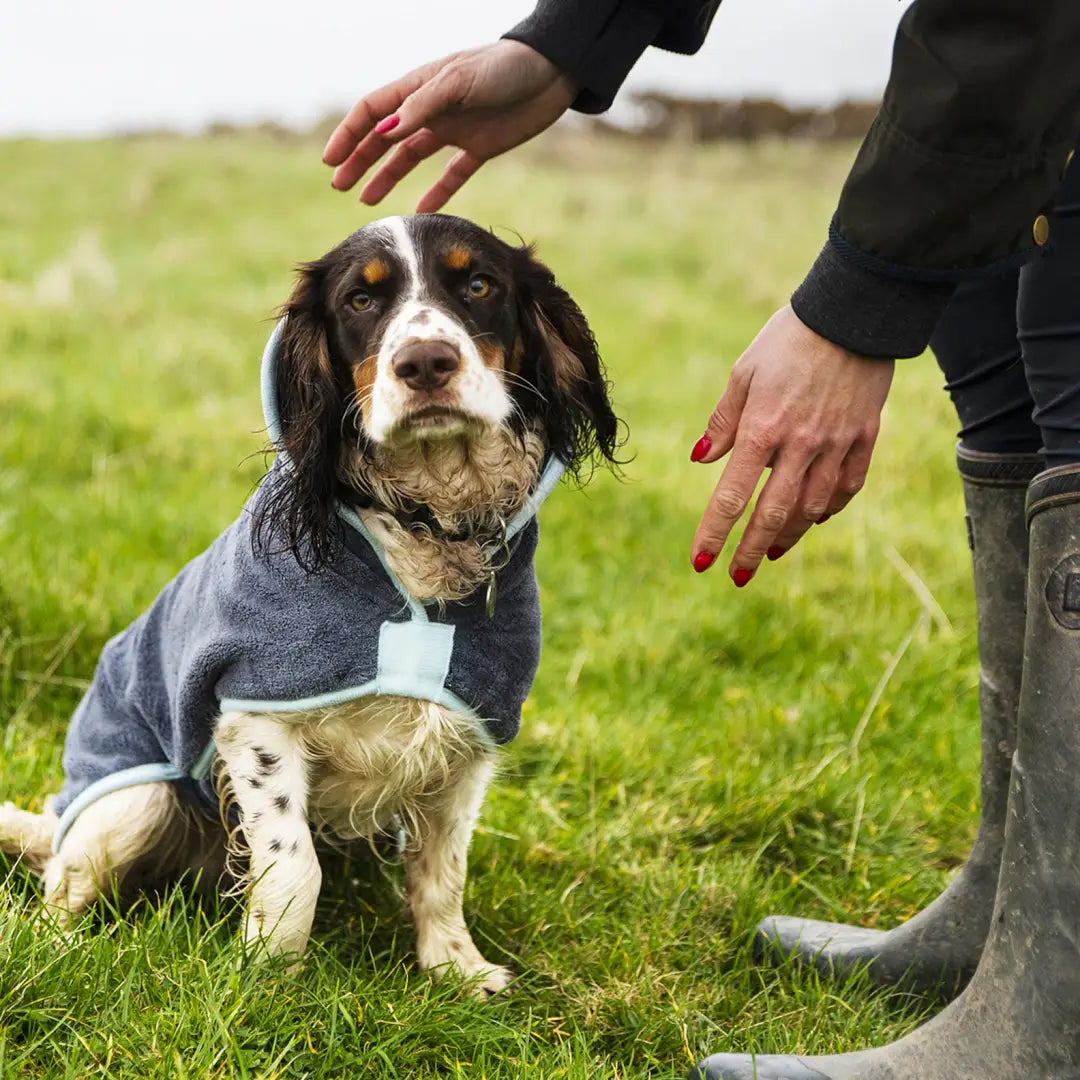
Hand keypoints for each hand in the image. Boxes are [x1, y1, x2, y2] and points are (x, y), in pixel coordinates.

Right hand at [323, 40, 575, 212]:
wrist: (551, 74)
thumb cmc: (503, 68)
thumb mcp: (458, 82)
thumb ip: (422, 107)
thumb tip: (385, 133)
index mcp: (420, 87)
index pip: (373, 111)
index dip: (349, 134)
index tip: (330, 161)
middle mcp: (432, 109)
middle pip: (385, 137)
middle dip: (359, 159)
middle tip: (340, 185)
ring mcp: (454, 129)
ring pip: (410, 157)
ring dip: (386, 177)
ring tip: (366, 200)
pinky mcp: (479, 148)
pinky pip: (451, 176)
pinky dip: (435, 194)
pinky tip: (419, 212)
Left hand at [689, 306, 893, 584]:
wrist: (854, 312)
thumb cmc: (789, 338)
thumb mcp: (744, 372)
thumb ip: (724, 421)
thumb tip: (702, 459)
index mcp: (762, 429)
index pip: (732, 496)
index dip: (715, 532)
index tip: (701, 562)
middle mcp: (800, 445)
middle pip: (773, 514)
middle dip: (752, 551)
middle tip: (737, 577)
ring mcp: (837, 444)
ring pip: (812, 508)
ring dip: (788, 535)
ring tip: (772, 553)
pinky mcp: (866, 438)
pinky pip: (847, 487)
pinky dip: (829, 508)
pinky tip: (814, 519)